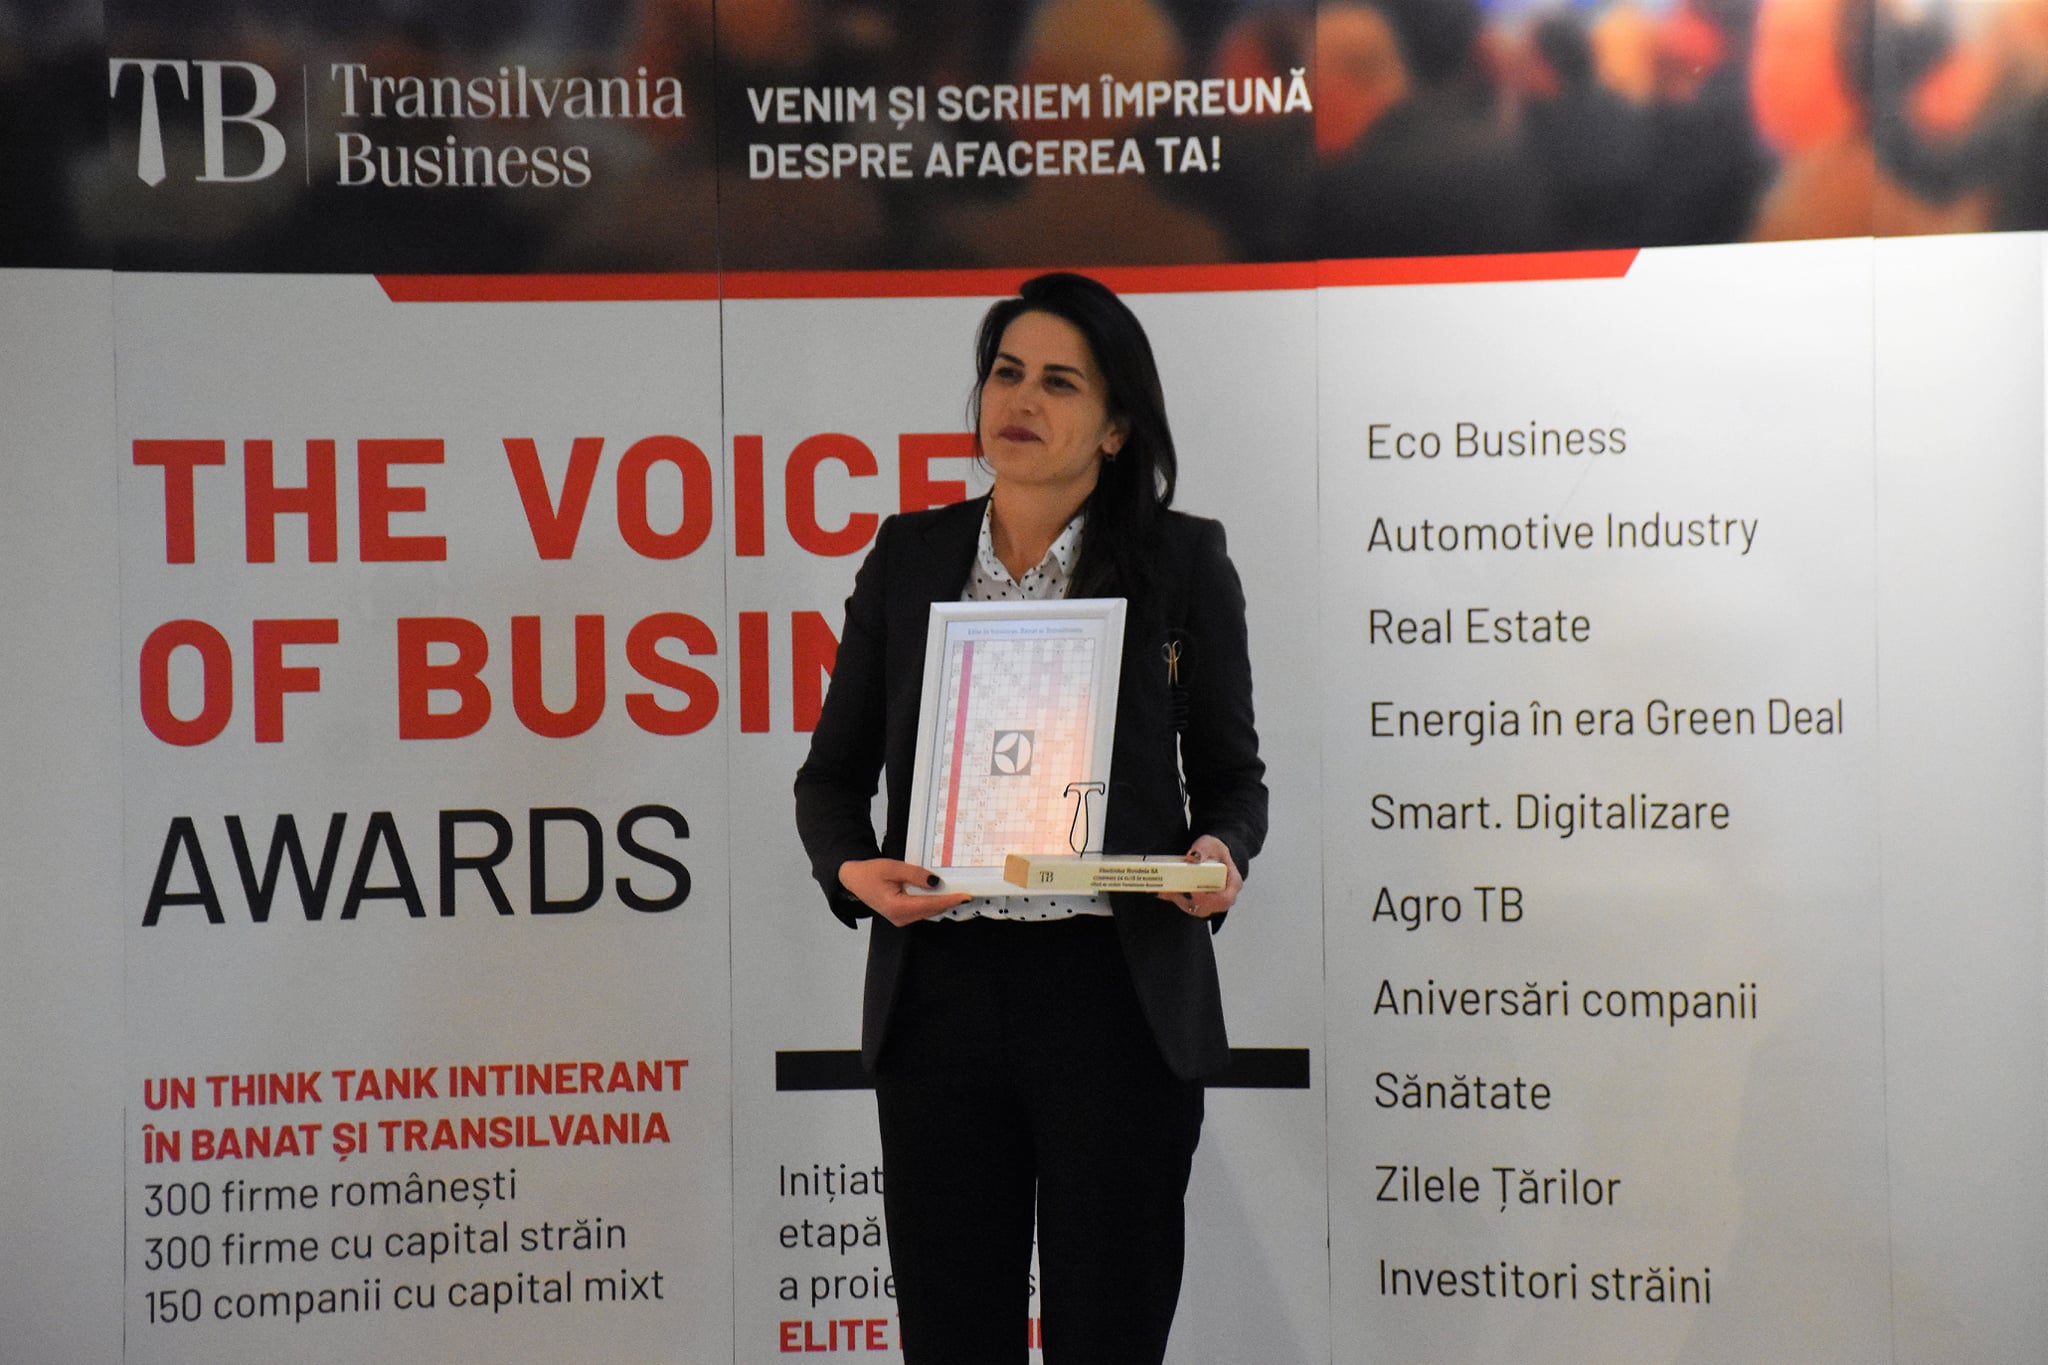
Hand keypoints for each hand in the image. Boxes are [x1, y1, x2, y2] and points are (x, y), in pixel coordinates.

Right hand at [838, 859, 971, 926]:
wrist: (854, 879)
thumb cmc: (869, 873)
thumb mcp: (893, 867)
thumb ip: (915, 875)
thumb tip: (935, 882)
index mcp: (896, 907)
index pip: (929, 904)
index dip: (949, 900)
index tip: (964, 896)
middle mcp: (899, 917)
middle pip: (931, 910)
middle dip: (949, 901)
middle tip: (966, 891)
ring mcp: (901, 919)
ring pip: (928, 911)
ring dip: (942, 902)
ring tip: (957, 891)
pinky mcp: (902, 915)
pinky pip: (922, 910)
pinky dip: (933, 902)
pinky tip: (941, 893)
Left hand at [1158, 835, 1240, 918]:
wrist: (1213, 852)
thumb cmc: (1215, 849)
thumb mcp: (1209, 844)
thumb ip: (1202, 850)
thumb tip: (1193, 858)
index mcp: (1233, 883)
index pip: (1224, 899)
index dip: (1208, 899)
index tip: (1192, 892)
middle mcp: (1227, 896)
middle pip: (1209, 908)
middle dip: (1189, 902)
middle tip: (1172, 892)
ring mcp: (1216, 902)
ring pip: (1199, 910)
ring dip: (1181, 903)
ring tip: (1166, 892)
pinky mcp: (1204, 903)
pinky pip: (1192, 908)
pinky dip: (1178, 901)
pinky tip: (1166, 893)